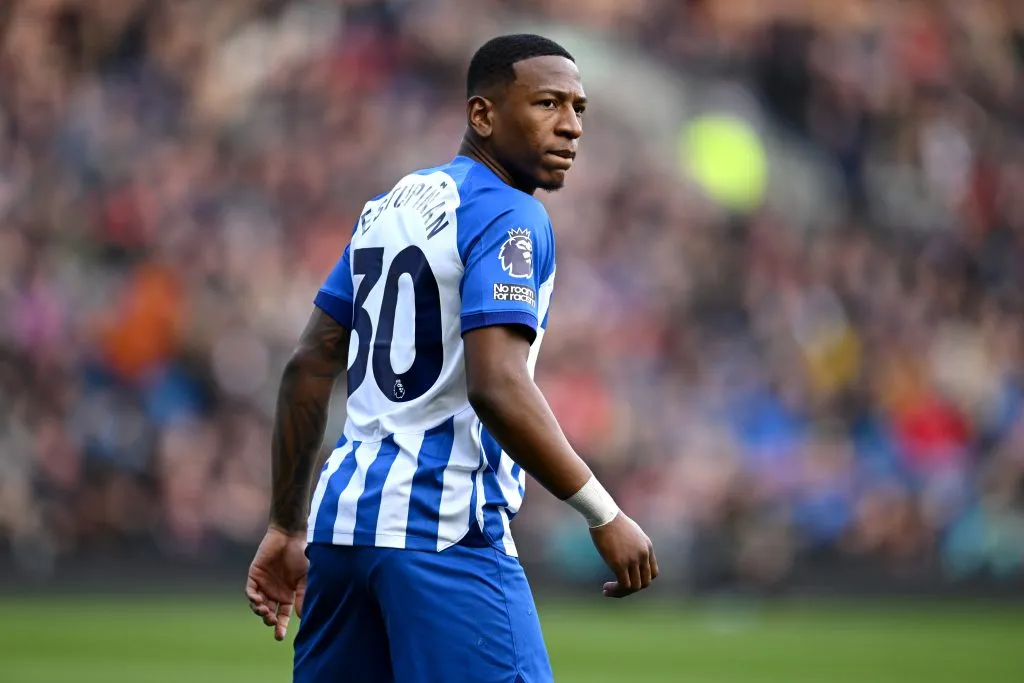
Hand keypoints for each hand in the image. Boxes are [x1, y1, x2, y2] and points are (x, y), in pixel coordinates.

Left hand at [245, 525, 308, 640]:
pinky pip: (251, 591)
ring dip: (260, 611)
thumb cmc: (301, 556)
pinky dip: (253, 598)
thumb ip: (302, 596)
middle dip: (269, 621)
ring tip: (265, 611)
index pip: (283, 616)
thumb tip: (302, 617)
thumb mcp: (305, 578)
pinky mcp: (254, 576)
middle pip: (269, 613)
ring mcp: (264, 585)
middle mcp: (275, 592)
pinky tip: (258, 601)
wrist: (290, 537)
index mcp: (288, 595)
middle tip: (272, 621)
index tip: (279, 637)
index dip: (280, 626)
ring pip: (258, 605)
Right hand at [589, 512, 658, 597]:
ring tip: (608, 590)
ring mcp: (632, 560)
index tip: (628, 580)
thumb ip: (632, 545)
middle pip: (645, 582)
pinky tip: (606, 589)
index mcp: (648, 547)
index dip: (641, 580)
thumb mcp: (629, 532)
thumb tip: (625, 554)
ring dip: (621, 592)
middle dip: (631, 589)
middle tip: (617, 588)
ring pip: (634, 587)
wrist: (604, 514)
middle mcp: (643, 554)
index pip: (653, 573)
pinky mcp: (619, 563)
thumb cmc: (612, 520)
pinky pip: (623, 585)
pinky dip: (615, 591)